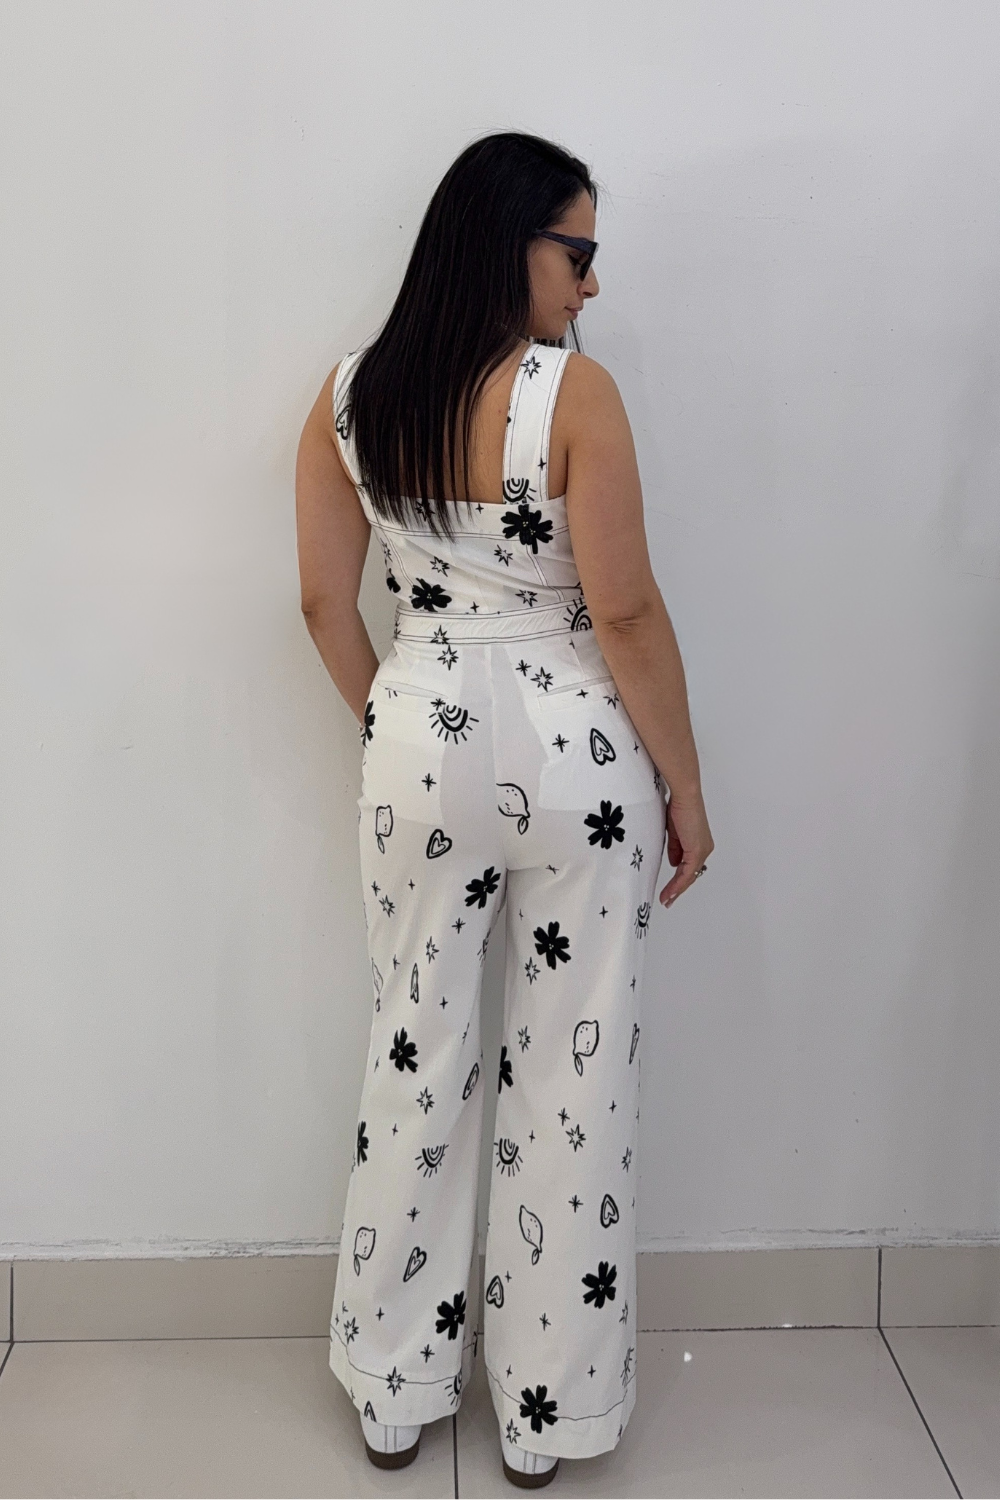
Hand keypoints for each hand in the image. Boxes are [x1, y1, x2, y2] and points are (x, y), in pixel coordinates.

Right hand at [659, 791, 714, 907]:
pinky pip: (687, 872)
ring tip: (666, 900)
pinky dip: (678, 883)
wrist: (684, 796)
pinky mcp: (696, 851)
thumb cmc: (678, 807)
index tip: (670, 889)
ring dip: (677, 889)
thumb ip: (675, 848)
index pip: (689, 866)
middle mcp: (704, 848)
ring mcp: (701, 850)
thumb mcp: (674, 832)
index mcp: (699, 843)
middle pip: (690, 874)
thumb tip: (674, 863)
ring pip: (689, 876)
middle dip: (678, 889)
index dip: (679, 879)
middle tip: (668, 900)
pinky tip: (671, 892)